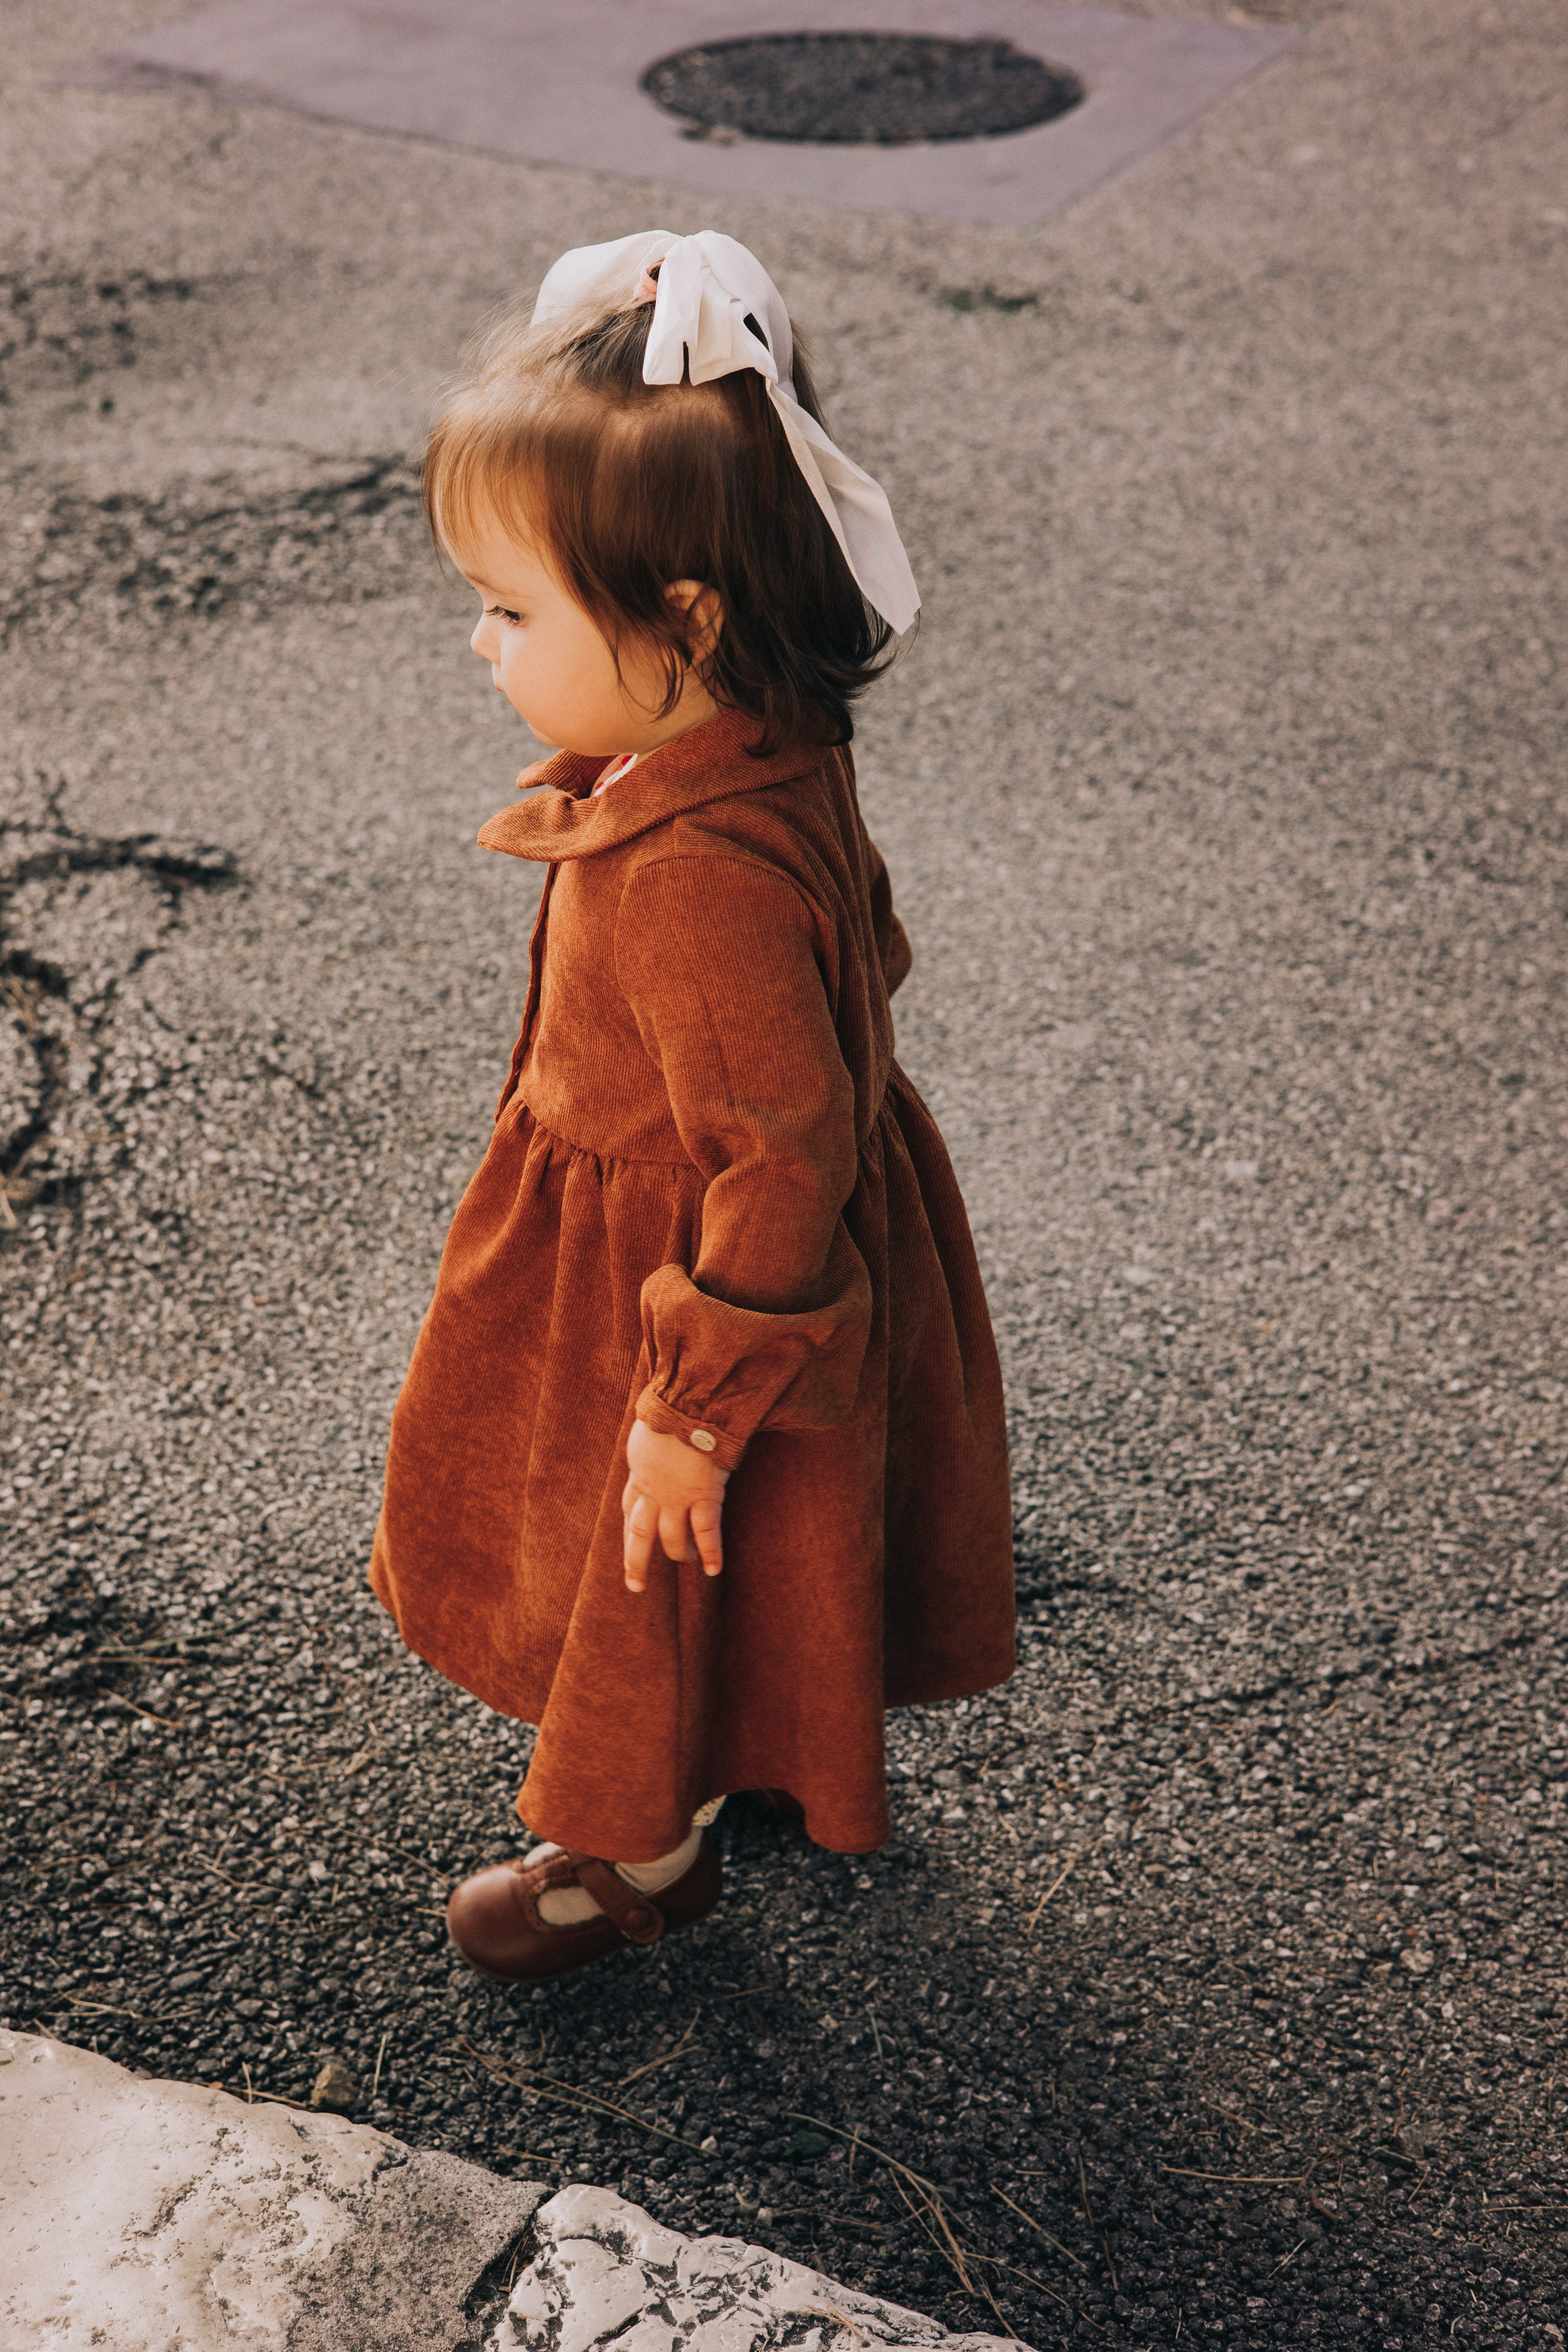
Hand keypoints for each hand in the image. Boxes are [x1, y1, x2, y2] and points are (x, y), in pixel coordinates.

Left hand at [621, 1417, 729, 1592]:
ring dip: (679, 1554)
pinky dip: (711, 1552)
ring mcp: (678, 1496)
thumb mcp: (650, 1429)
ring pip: (672, 1537)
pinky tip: (714, 1570)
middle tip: (635, 1586)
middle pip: (641, 1534)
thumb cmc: (671, 1410)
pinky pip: (706, 1531)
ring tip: (688, 1561)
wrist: (687, 1405)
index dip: (629, 1531)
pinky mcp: (703, 1495)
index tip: (630, 1544)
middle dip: (637, 1562)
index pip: (630, 1510)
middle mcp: (654, 1491)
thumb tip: (658, 1439)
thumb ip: (653, 1444)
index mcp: (640, 1474)